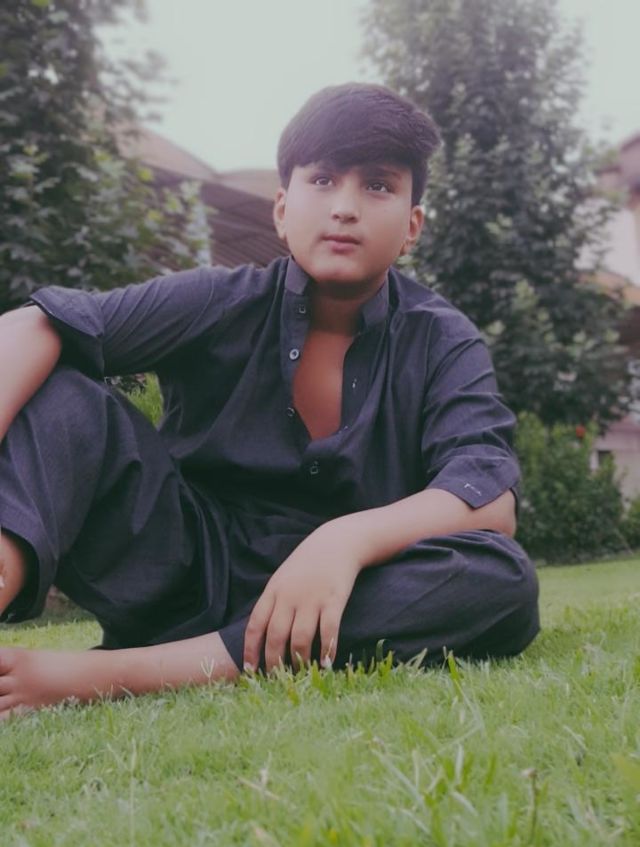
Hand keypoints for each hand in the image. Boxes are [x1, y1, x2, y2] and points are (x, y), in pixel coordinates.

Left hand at [242, 522, 362, 673]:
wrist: (336, 542)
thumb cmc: (308, 563)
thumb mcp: (282, 577)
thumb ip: (273, 602)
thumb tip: (262, 635)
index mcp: (273, 591)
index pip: (255, 625)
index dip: (250, 650)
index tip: (250, 670)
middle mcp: (289, 596)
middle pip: (276, 636)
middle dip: (275, 662)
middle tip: (278, 679)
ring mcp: (312, 598)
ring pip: (300, 638)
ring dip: (300, 661)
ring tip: (301, 674)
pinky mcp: (334, 600)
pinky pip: (328, 631)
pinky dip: (327, 650)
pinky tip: (327, 663)